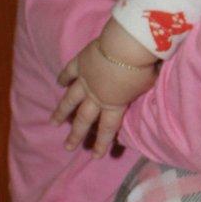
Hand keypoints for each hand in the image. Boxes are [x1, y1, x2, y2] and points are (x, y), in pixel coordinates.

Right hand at [52, 31, 155, 155]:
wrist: (127, 45)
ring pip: (70, 100)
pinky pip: (69, 72)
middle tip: (68, 147)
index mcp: (114, 104)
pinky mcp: (80, 63)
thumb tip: (139, 94)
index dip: (102, 143)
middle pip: (84, 119)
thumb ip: (138, 93)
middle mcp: (96, 95)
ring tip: (53, 122)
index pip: (107, 128)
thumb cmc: (142, 67)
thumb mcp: (147, 86)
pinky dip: (63, 78)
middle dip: (76, 134)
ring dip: (61, 112)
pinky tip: (58, 84)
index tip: (95, 156)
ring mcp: (85, 79)